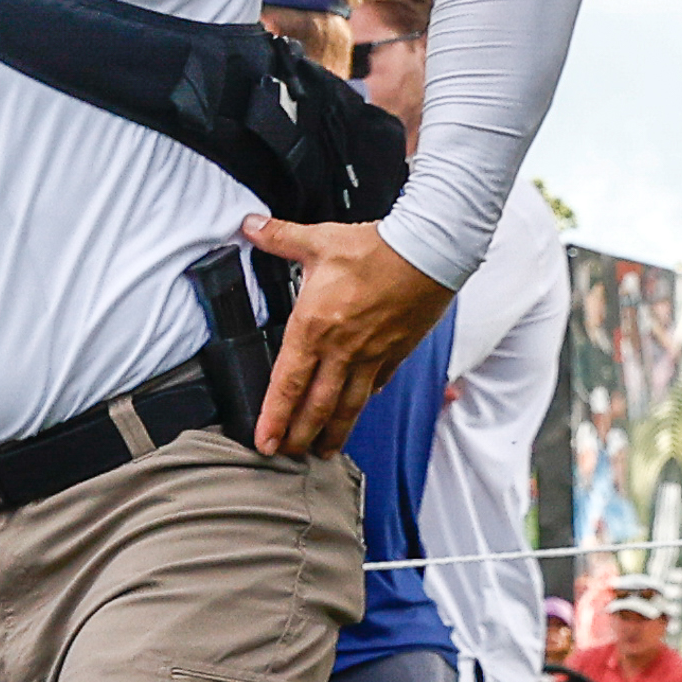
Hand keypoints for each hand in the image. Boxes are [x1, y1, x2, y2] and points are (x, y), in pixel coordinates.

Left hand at [243, 217, 459, 456]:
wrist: (432, 248)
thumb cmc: (376, 246)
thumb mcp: (319, 240)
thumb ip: (279, 237)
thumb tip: (248, 225)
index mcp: (314, 327)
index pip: (286, 384)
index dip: (274, 417)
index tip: (264, 441)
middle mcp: (342, 349)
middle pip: (317, 405)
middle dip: (299, 435)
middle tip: (286, 456)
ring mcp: (373, 353)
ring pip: (350, 404)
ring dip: (334, 431)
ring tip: (322, 451)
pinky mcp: (398, 350)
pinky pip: (378, 382)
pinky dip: (366, 399)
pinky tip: (358, 409)